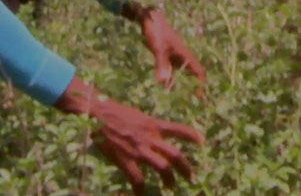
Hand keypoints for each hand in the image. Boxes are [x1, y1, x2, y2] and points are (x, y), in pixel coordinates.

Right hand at [56, 78, 202, 194]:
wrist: (97, 114)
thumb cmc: (115, 113)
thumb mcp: (137, 116)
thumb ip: (147, 126)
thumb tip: (153, 132)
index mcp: (153, 124)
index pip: (178, 129)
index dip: (191, 135)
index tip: (202, 141)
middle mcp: (150, 137)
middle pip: (175, 154)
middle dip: (185, 168)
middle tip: (190, 176)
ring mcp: (139, 150)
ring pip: (163, 167)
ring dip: (170, 179)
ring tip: (172, 186)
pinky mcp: (126, 160)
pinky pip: (138, 180)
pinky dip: (141, 189)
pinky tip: (140, 193)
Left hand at [127, 3, 206, 88]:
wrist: (148, 17)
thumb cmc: (156, 31)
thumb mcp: (158, 48)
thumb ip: (161, 64)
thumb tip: (164, 83)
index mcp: (184, 53)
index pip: (198, 70)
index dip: (200, 83)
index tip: (200, 96)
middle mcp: (181, 55)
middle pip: (190, 72)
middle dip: (191, 86)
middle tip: (190, 100)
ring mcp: (173, 54)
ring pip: (180, 71)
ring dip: (180, 82)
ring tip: (178, 96)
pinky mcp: (165, 53)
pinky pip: (170, 68)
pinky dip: (170, 76)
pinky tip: (164, 84)